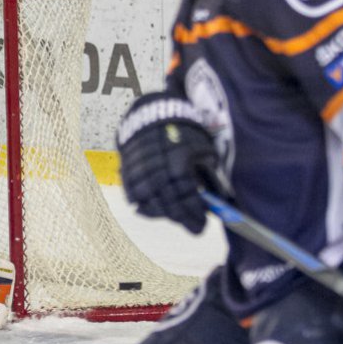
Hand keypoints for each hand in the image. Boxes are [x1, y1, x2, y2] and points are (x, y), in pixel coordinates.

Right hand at [117, 92, 218, 233]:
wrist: (151, 115)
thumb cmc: (182, 132)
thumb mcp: (202, 148)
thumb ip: (207, 174)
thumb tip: (216, 199)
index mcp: (178, 161)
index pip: (186, 196)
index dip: (194, 214)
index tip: (202, 225)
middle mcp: (157, 168)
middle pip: (168, 203)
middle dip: (182, 218)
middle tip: (194, 228)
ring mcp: (139, 170)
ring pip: (148, 202)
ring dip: (163, 214)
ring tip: (174, 218)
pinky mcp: (126, 171)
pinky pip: (132, 195)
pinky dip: (143, 206)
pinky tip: (153, 210)